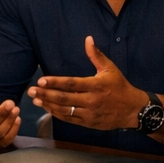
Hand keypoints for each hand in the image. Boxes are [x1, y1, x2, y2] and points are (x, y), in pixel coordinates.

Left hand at [27, 37, 146, 131]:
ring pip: (64, 110)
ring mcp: (89, 113)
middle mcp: (91, 100)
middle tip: (31, 92)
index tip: (41, 81)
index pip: (71, 84)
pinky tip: (48, 109)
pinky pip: (69, 119)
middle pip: (63, 98)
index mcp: (96, 85)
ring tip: (35, 101)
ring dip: (48, 105)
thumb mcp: (110, 69)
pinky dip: (57, 114)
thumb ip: (96, 55)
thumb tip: (88, 39)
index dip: (55, 83)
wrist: (133, 110)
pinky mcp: (88, 123)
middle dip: (45, 95)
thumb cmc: (120, 86)